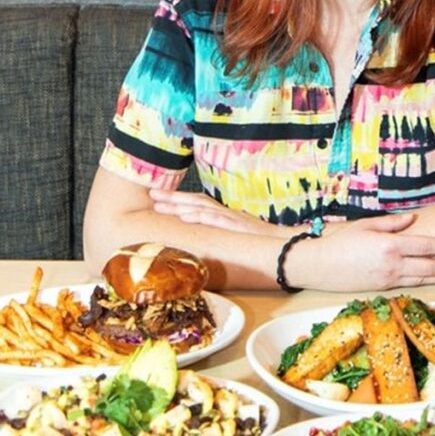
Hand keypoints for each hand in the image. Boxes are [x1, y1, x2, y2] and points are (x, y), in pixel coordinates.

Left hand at [149, 189, 284, 237]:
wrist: (284, 243)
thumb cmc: (261, 242)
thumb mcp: (237, 236)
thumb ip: (222, 234)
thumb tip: (203, 239)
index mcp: (224, 214)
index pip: (198, 202)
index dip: (178, 198)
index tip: (158, 196)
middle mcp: (225, 212)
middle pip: (195, 200)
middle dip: (171, 197)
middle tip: (150, 192)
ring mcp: (230, 218)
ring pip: (200, 207)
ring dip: (179, 204)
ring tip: (159, 203)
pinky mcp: (236, 226)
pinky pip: (215, 219)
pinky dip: (199, 216)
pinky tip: (185, 215)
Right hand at [295, 214, 434, 290]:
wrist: (317, 266)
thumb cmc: (339, 242)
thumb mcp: (366, 226)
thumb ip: (392, 224)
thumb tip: (412, 220)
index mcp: (390, 246)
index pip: (427, 247)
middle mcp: (392, 264)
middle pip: (429, 266)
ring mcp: (388, 279)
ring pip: (422, 278)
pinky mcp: (382, 288)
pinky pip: (408, 284)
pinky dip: (425, 283)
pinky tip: (434, 281)